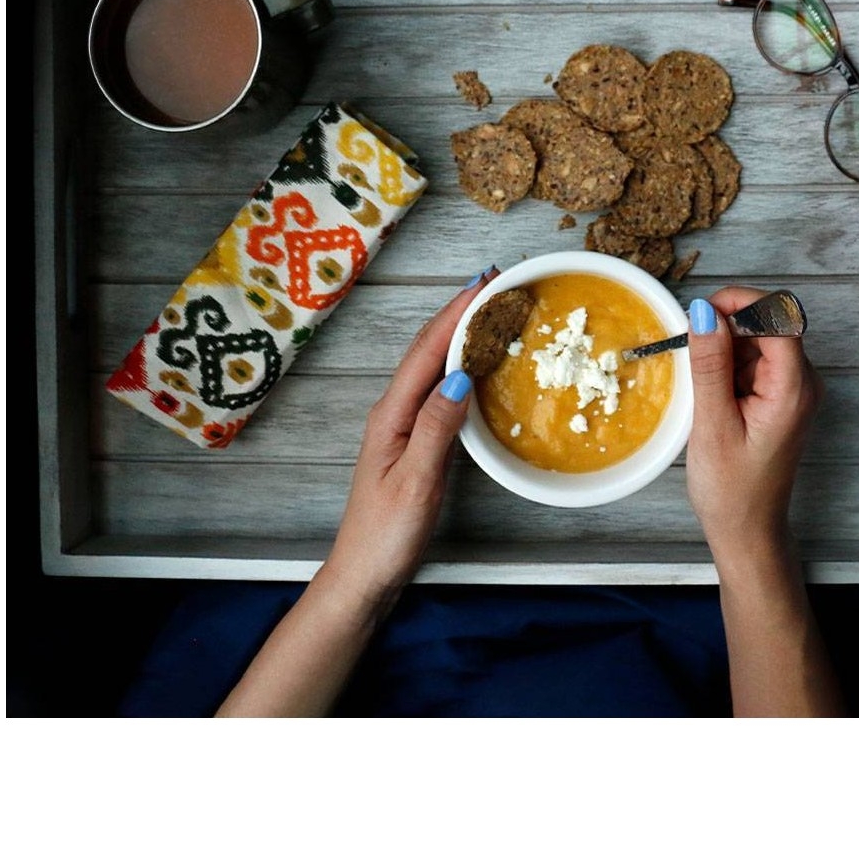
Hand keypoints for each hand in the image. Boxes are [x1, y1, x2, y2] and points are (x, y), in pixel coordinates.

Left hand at [320, 269, 494, 612]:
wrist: (363, 575)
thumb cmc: (385, 535)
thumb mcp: (415, 482)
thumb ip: (437, 429)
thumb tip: (461, 376)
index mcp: (391, 415)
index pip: (426, 351)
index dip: (456, 313)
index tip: (485, 283)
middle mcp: (393, 411)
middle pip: (427, 348)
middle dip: (459, 311)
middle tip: (495, 283)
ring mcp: (401, 425)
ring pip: (432, 365)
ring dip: (459, 333)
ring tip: (490, 310)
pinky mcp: (411, 440)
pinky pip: (437, 389)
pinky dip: (458, 364)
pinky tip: (474, 363)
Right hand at [684, 286, 825, 565]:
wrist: (747, 529)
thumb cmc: (731, 488)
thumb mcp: (712, 424)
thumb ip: (710, 364)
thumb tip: (704, 311)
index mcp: (794, 388)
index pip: (779, 316)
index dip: (740, 303)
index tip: (702, 313)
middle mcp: (803, 382)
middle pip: (770, 322)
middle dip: (728, 325)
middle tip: (693, 352)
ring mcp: (793, 387)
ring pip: (758, 338)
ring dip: (725, 347)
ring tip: (705, 388)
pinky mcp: (779, 395)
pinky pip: (754, 359)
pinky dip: (728, 364)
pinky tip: (713, 395)